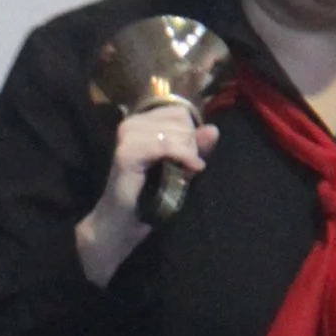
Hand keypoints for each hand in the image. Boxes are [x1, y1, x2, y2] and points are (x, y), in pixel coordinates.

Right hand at [77, 104, 217, 285]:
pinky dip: (183, 157)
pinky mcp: (127, 153)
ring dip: (187, 152)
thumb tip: (212, 130)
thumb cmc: (147, 197)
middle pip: (180, 118)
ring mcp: (127, 137)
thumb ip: (194, 148)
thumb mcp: (178, 168)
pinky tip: (191, 170)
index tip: (188, 157)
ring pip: (176, 131)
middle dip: (190, 143)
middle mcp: (130, 124)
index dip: (190, 133)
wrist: (122, 224)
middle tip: (184, 168)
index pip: (179, 111)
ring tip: (182, 172)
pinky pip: (166, 145)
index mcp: (140, 123)